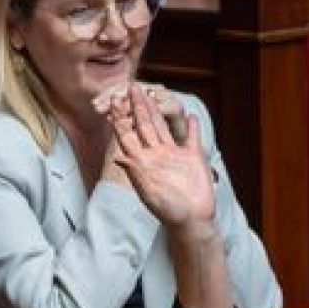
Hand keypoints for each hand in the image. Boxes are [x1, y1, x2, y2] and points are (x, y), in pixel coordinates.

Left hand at [108, 85, 215, 237]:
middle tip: (131, 87)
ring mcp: (175, 155)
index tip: (115, 101)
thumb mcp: (147, 190)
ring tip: (155, 93)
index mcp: (143, 161)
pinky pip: (192, 138)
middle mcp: (156, 155)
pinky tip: (190, 116)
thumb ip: (135, 171)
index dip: (122, 118)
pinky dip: (191, 128)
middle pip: (145, 125)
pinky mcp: (193, 158)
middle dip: (138, 106)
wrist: (189, 220)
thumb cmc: (167, 209)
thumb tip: (119, 156)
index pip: (129, 134)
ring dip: (158, 110)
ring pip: (164, 127)